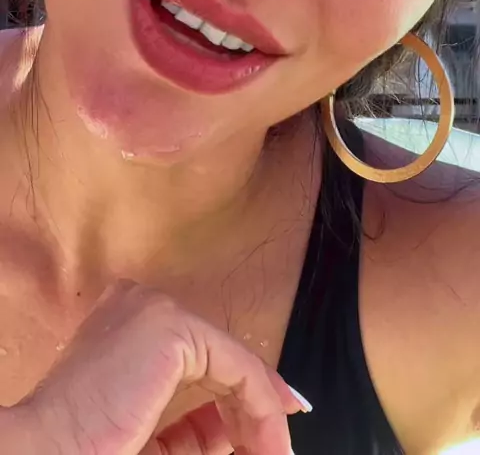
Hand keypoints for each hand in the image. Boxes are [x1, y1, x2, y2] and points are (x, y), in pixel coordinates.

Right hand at [0, 280, 303, 453]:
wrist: (46, 451)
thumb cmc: (85, 447)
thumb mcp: (148, 435)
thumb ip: (187, 428)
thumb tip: (237, 431)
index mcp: (124, 327)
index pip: (195, 360)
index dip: (232, 399)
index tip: (263, 430)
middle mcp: (140, 307)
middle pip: (216, 360)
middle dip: (248, 411)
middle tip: (271, 450)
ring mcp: (156, 311)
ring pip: (231, 363)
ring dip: (257, 415)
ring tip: (271, 452)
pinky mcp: (171, 326)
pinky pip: (237, 367)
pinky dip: (261, 405)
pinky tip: (272, 439)